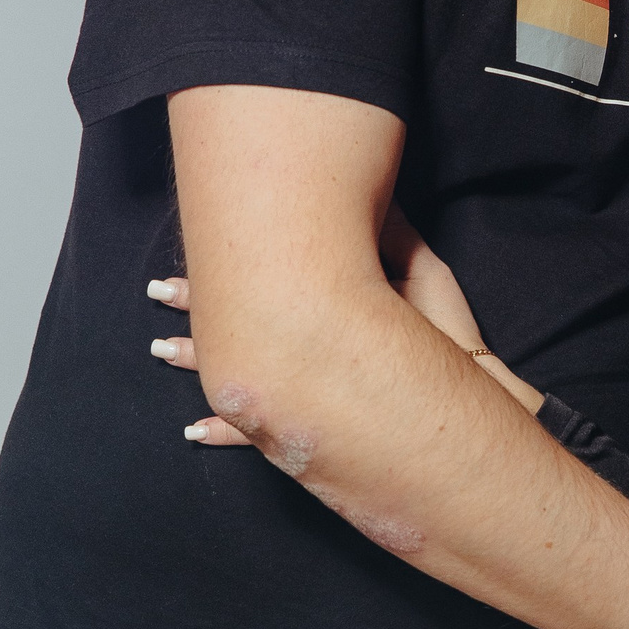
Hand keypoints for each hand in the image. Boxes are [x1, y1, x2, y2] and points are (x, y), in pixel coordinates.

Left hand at [150, 207, 485, 445]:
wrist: (473, 402)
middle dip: (194, 313)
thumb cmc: (446, 335)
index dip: (213, 277)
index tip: (177, 272)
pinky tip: (195, 431)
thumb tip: (369, 195)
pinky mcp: (312, 430)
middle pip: (237, 324)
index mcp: (326, 308)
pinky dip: (226, 432)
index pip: (255, 283)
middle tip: (156, 293)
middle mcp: (307, 351)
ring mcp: (306, 393)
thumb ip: (391, 232)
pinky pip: (258, 432)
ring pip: (237, 375)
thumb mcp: (423, 270)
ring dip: (196, 364)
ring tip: (159, 351)